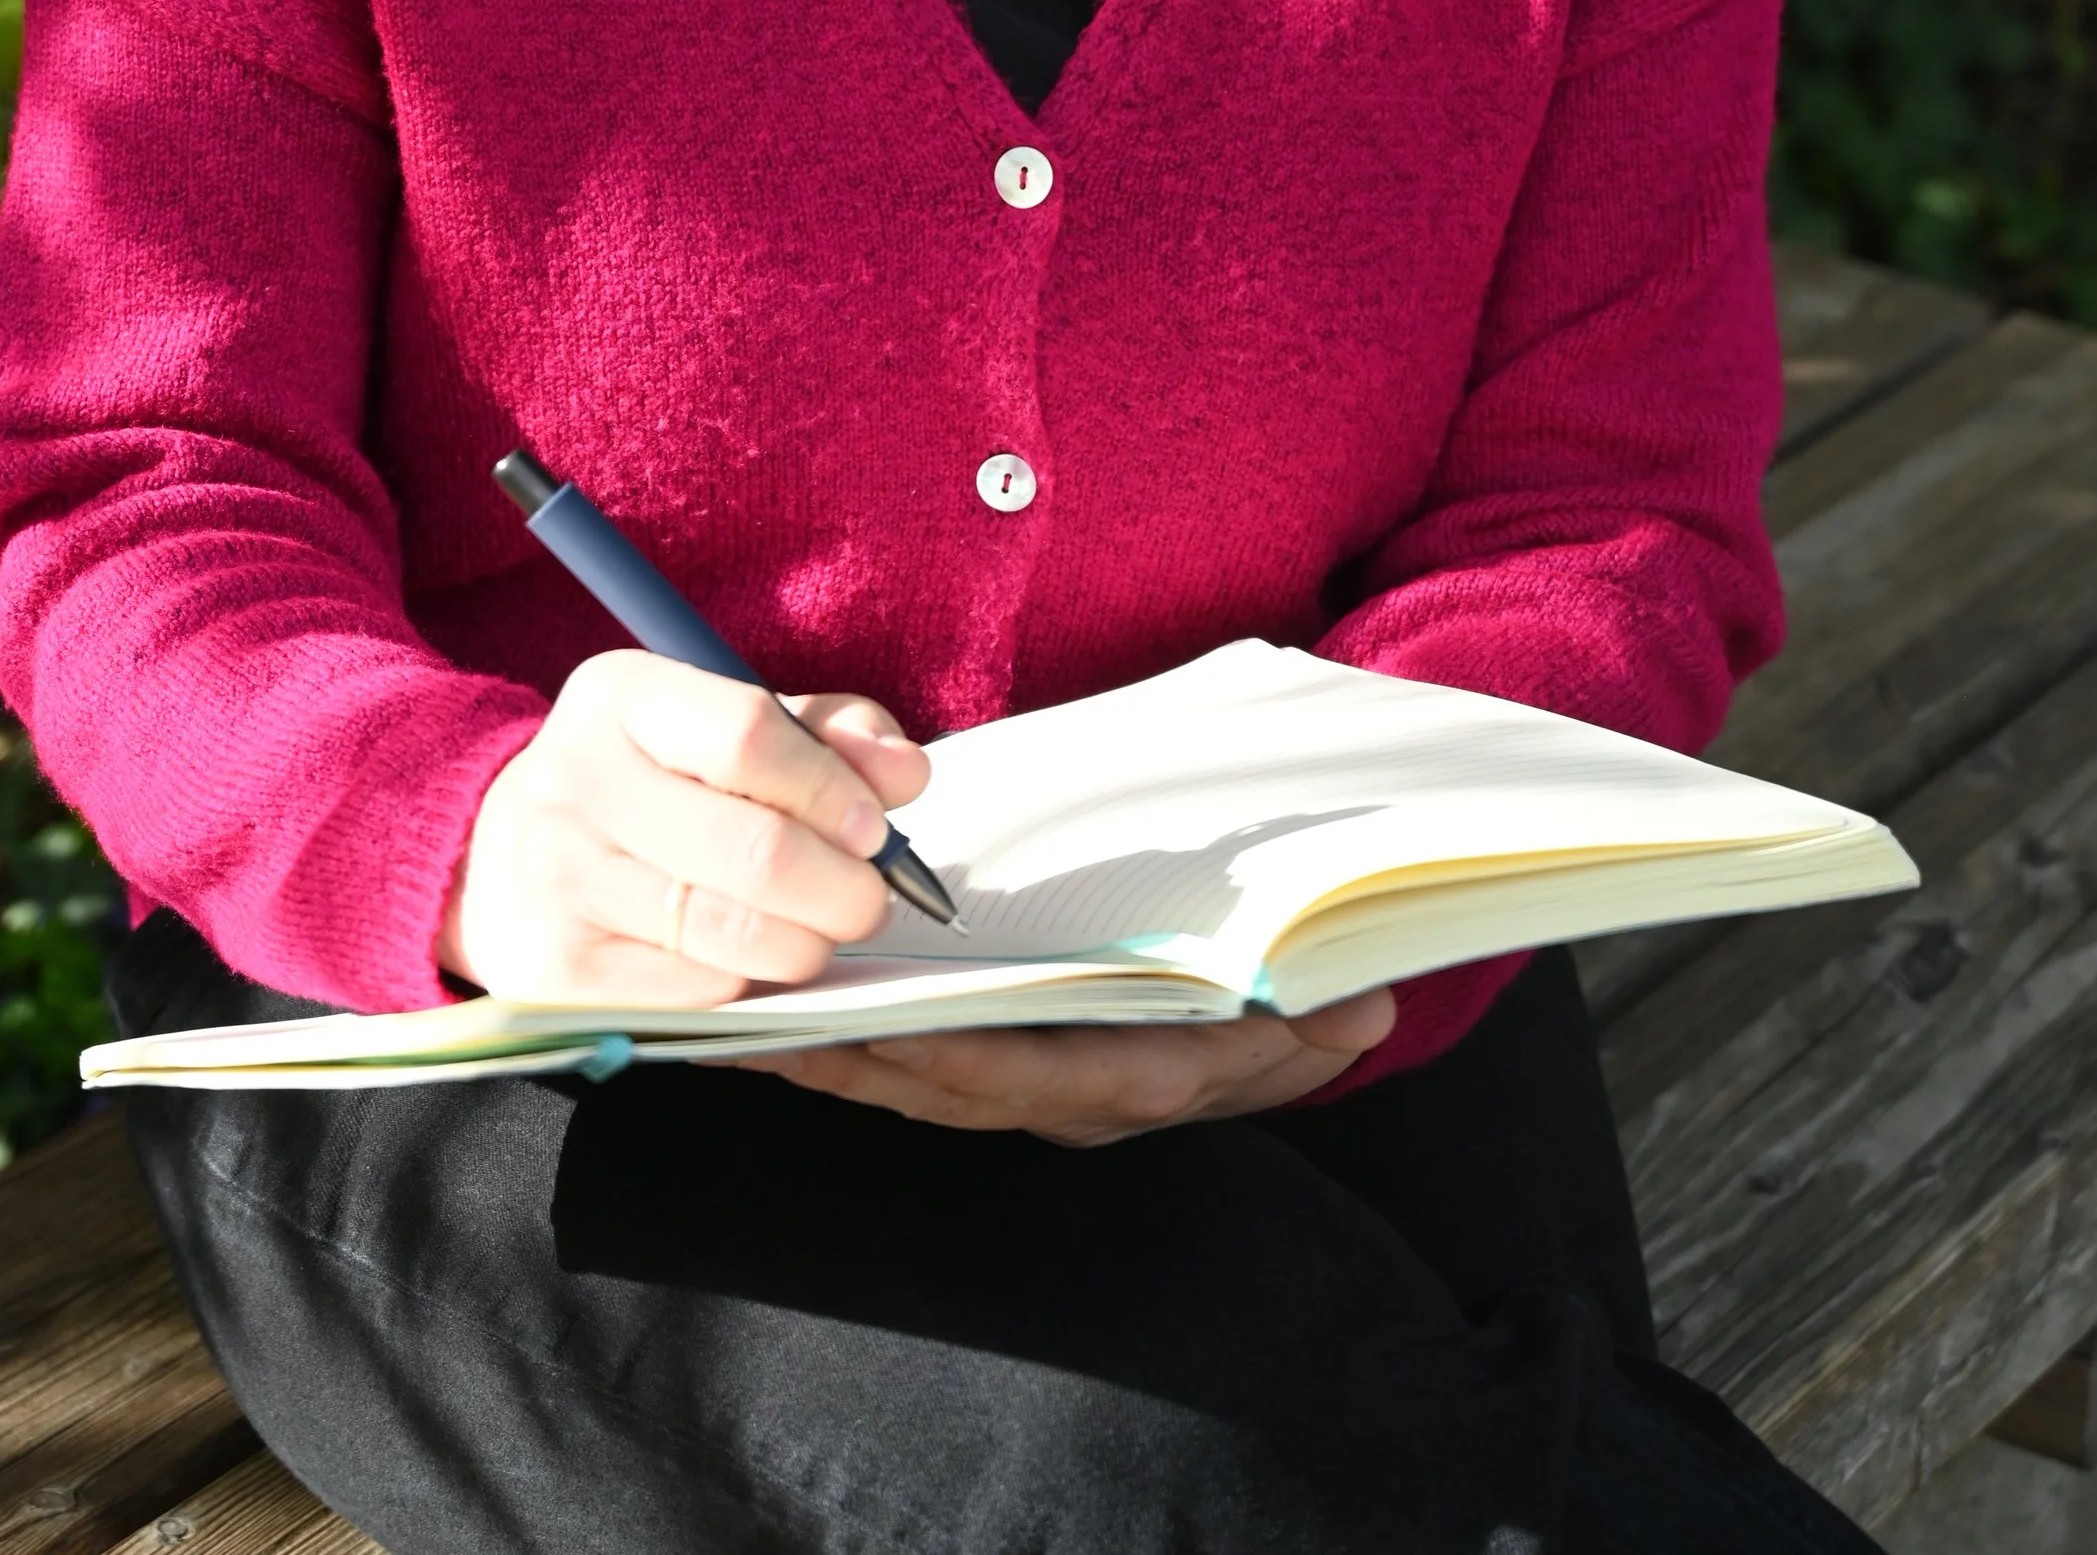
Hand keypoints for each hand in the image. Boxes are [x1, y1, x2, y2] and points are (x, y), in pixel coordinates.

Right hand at [440, 648, 929, 1004]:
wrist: (494, 856)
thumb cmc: (645, 781)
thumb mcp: (719, 724)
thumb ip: (825, 734)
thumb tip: (906, 773)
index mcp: (621, 695)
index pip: (747, 735)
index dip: (831, 789)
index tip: (875, 828)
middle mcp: (575, 780)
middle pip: (754, 850)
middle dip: (843, 889)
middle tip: (868, 901)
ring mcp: (558, 880)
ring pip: (732, 934)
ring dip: (806, 945)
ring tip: (817, 932)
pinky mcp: (555, 971)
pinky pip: (695, 992)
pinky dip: (746, 986)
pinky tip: (749, 961)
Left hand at [745, 992, 1397, 1145]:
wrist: (1291, 1021)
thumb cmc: (1289, 1001)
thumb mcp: (1314, 1013)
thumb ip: (1320, 1013)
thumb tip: (1357, 1001)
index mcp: (1127, 1077)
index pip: (1017, 1075)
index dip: (936, 1058)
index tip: (861, 1030)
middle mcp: (1067, 1094)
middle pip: (937, 1085)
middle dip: (847, 1061)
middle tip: (754, 1023)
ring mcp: (1036, 1081)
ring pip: (916, 1078)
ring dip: (832, 1054)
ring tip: (739, 1018)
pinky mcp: (1014, 1056)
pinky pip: (922, 1058)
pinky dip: (857, 1041)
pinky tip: (790, 1013)